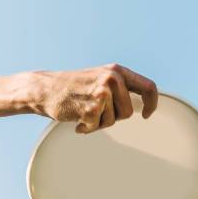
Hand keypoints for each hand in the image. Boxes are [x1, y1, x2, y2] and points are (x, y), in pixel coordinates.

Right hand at [32, 63, 157, 132]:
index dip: (151, 103)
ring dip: (98, 122)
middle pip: (128, 112)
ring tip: (84, 111)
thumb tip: (140, 104)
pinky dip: (86, 127)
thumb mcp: (100, 77)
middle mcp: (112, 79)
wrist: (45, 89)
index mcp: (117, 71)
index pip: (148, 87)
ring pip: (112, 121)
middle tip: (97, 110)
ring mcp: (102, 93)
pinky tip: (77, 118)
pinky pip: (97, 127)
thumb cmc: (72, 86)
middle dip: (113, 117)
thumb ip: (120, 87)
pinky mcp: (92, 108)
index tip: (146, 114)